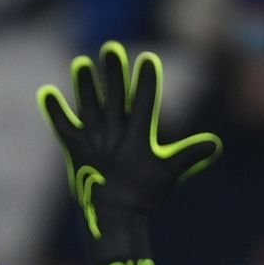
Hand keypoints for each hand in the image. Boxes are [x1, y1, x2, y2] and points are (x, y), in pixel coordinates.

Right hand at [37, 42, 220, 264]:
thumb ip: (189, 155)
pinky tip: (47, 92)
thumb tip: (216, 146)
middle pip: (115, 95)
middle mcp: (117, 128)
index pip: (143, 100)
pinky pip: (64, 126)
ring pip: (90, 104)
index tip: (149, 59)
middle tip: (111, 48)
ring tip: (81, 63)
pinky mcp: (76, 147)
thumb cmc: (145, 195)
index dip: (146, 81)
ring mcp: (95, 136)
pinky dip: (55, 111)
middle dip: (113, 73)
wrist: (118, 216)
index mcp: (139, 130)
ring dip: (86, 86)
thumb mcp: (169, 171)